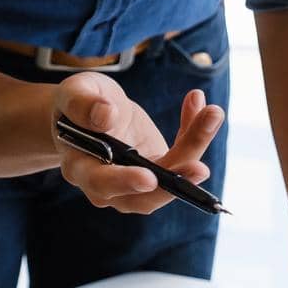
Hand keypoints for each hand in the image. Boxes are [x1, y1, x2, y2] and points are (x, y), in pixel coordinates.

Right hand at [53, 72, 221, 213]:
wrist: (90, 111)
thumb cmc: (78, 103)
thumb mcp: (76, 91)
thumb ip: (83, 103)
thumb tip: (105, 115)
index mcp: (80, 167)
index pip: (101, 182)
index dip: (125, 182)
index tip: (149, 177)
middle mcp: (109, 187)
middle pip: (144, 196)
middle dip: (174, 181)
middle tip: (200, 168)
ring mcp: (136, 184)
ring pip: (170, 180)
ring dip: (194, 148)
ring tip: (211, 114)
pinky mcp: (158, 172)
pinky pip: (182, 159)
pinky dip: (195, 133)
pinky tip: (204, 107)